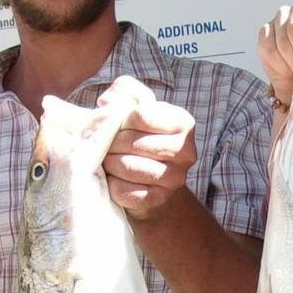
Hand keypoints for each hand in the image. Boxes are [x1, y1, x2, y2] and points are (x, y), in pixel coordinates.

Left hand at [103, 99, 197, 219]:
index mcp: (183, 123)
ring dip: (110, 163)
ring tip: (108, 160)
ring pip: (129, 167)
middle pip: (134, 142)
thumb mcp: (131, 104)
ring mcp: (175, 179)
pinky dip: (112, 185)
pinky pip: (126, 191)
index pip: (141, 116)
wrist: (142, 176)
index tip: (118, 125)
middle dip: (111, 143)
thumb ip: (123, 91)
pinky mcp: (159, 200)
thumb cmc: (134, 133)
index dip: (121, 119)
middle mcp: (186, 152)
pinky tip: (113, 179)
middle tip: (106, 145)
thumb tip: (112, 103)